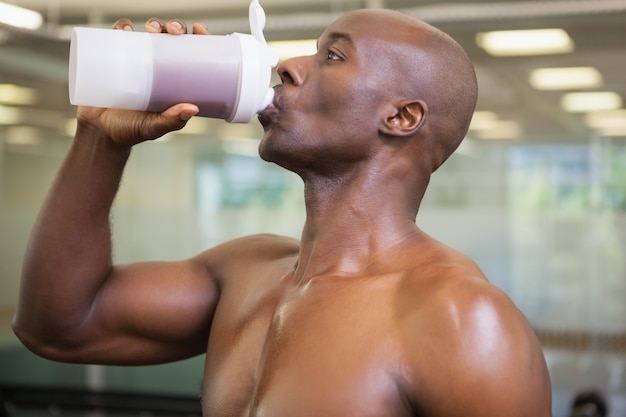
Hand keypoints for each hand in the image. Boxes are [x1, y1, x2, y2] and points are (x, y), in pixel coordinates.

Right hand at [75, 18, 210, 147]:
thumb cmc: (133, 130)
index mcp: (173, 79)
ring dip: (154, 24)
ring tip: (152, 30)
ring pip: (147, 34)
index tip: (200, 30)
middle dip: (175, 27)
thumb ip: (171, 120)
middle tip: (174, 32)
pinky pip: (117, 37)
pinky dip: (122, 28)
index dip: (198, 38)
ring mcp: (135, 61)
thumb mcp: (155, 127)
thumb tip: (192, 109)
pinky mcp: (113, 59)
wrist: (101, 133)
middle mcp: (156, 66)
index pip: (190, 53)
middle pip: (170, 38)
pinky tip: (126, 29)